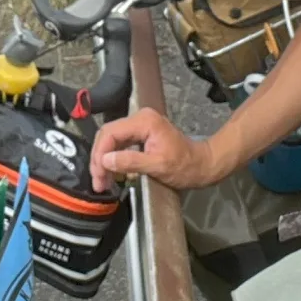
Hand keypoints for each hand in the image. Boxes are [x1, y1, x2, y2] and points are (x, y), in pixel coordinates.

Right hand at [92, 109, 228, 191]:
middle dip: (100, 159)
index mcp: (144, 121)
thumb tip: (105, 160)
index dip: (100, 154)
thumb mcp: (158, 166)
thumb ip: (131, 161)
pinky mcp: (140, 134)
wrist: (202, 165)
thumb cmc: (185, 166)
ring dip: (104, 161)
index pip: (110, 133)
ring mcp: (140, 125)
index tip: (98, 176)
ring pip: (111, 140)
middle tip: (98, 182)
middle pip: (108, 135)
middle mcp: (139, 118)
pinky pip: (120, 144)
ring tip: (102, 182)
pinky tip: (111, 174)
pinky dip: (113, 159)